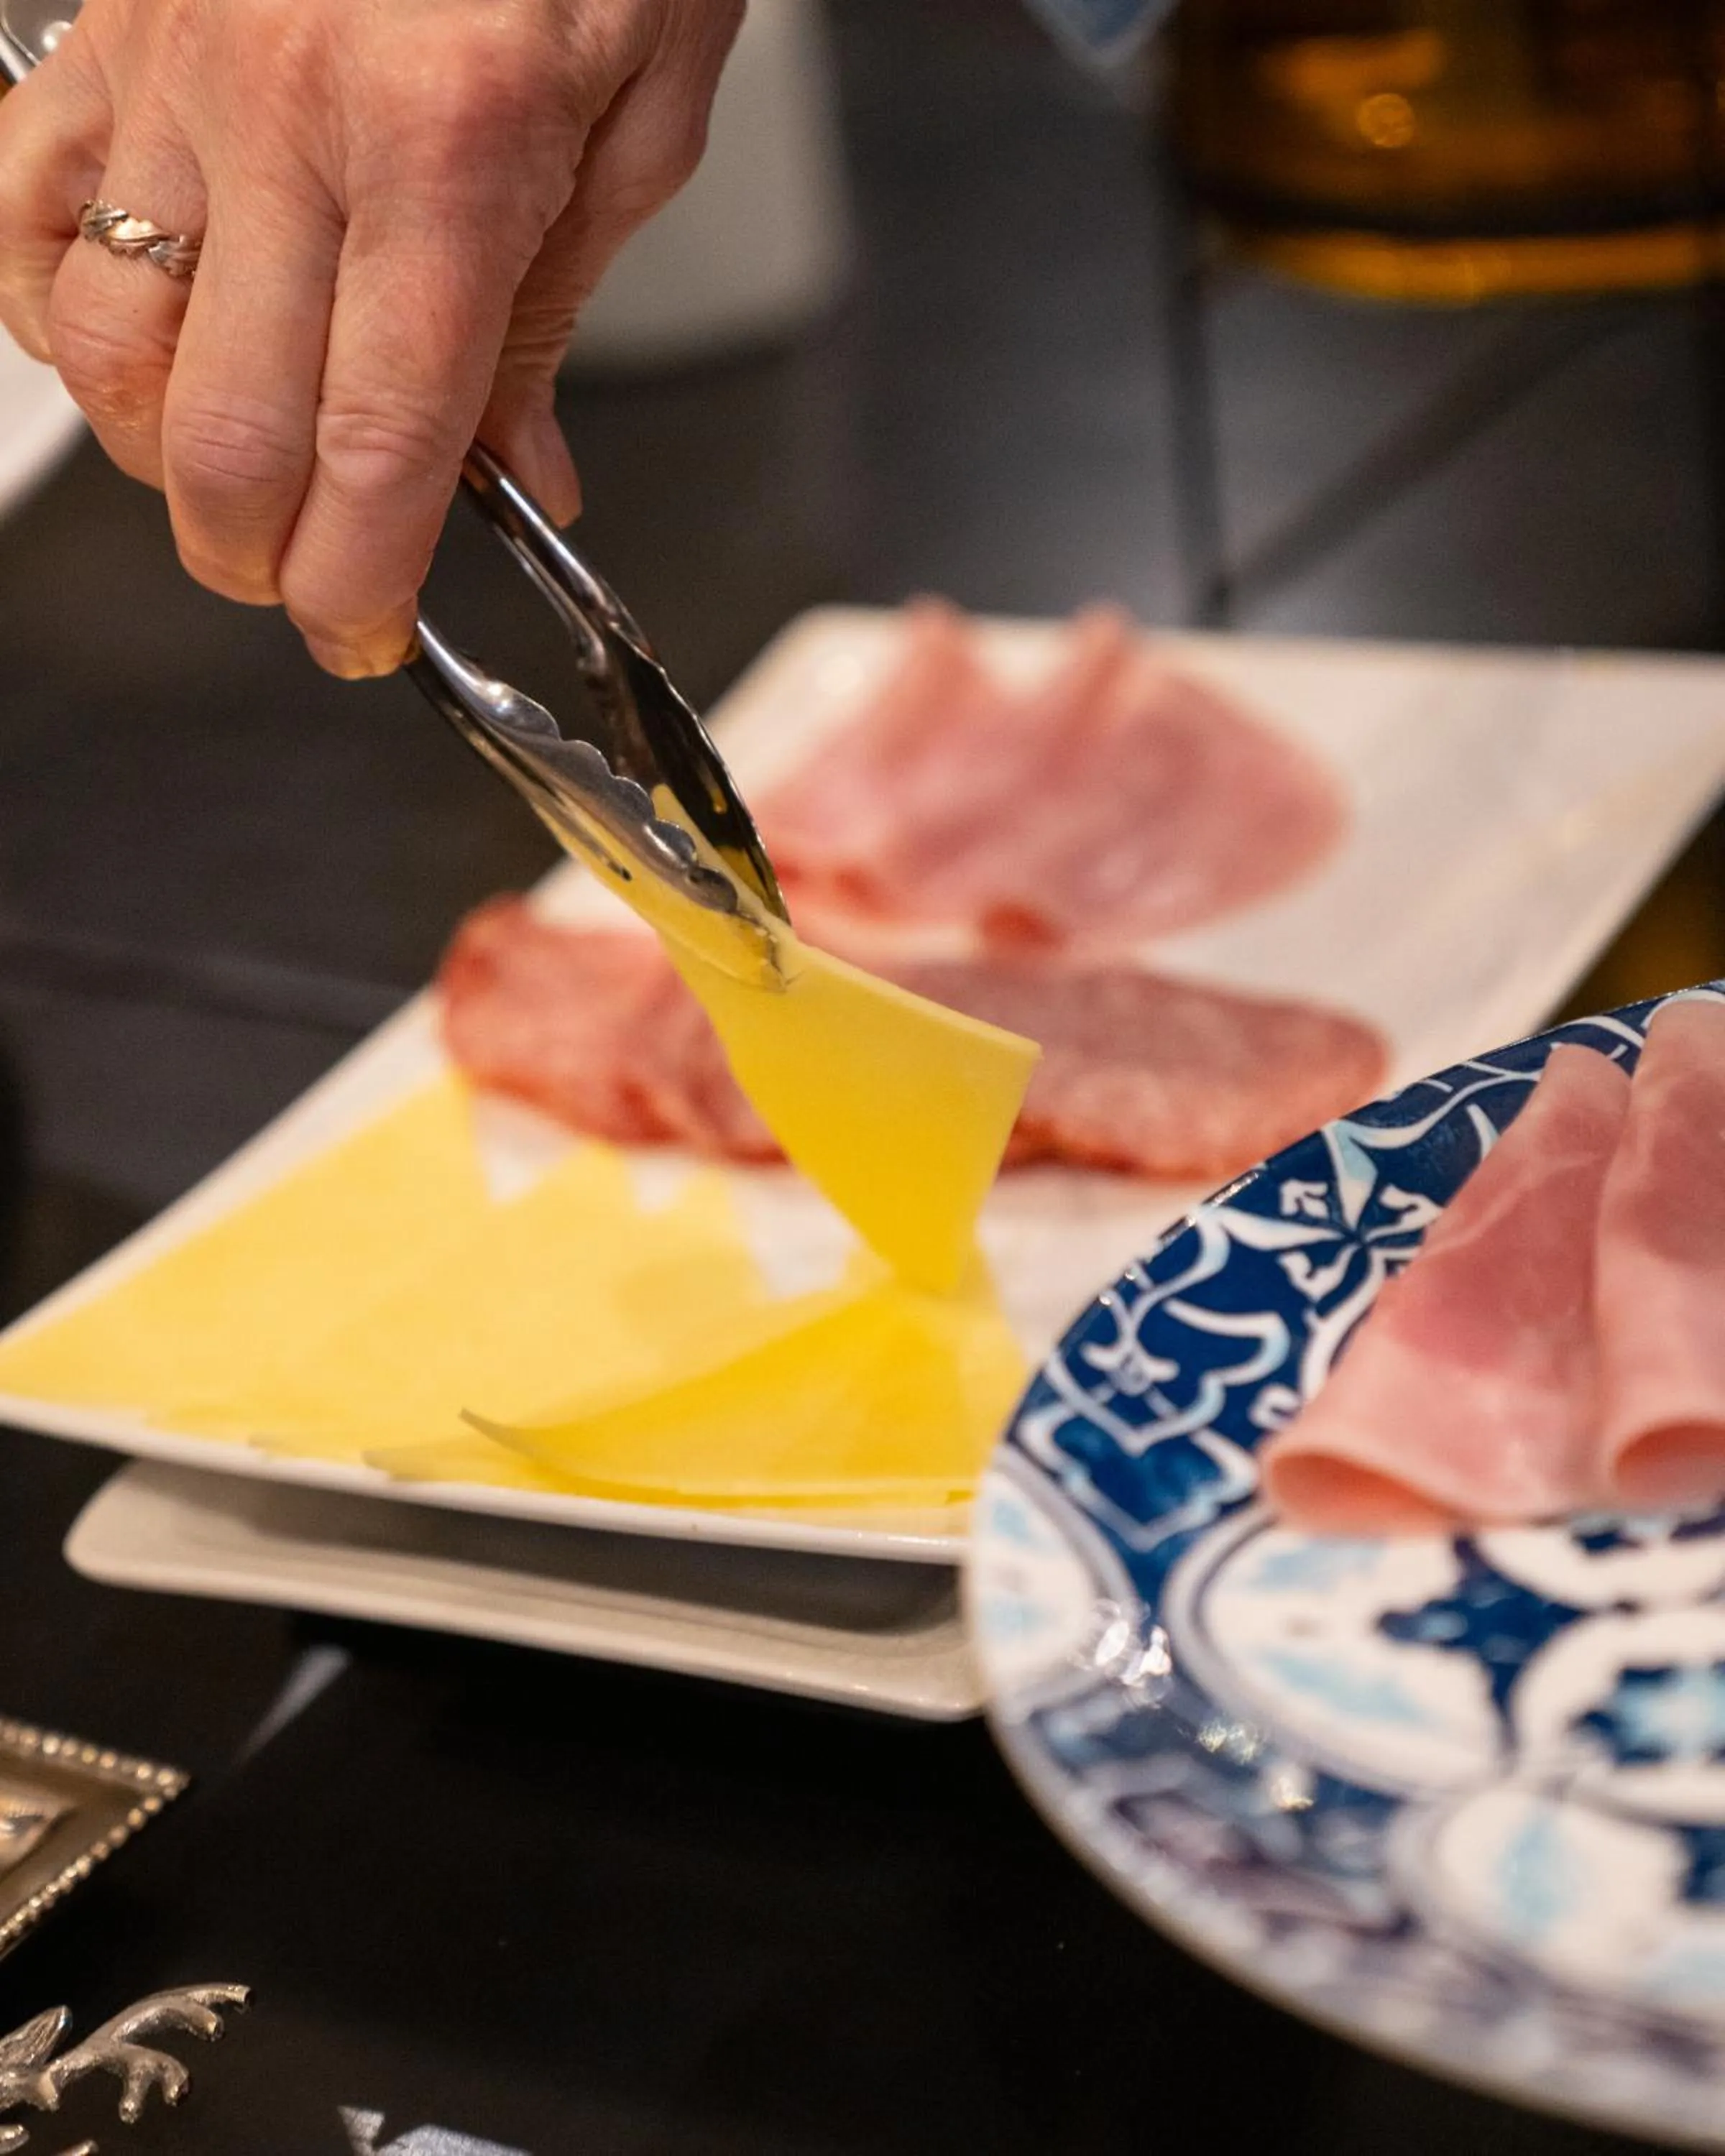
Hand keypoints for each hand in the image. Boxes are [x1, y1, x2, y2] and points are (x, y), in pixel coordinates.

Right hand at [0, 0, 742, 675]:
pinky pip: (24, 213)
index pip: (380, 441)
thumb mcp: (642, 116)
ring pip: (108, 346)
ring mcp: (175, 70)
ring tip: (247, 478)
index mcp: (449, 146)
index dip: (361, 582)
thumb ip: (553, 312)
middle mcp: (289, 115)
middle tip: (313, 584)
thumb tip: (512, 479)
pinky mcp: (107, 32)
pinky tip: (134, 352)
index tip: (366, 639)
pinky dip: (61, 317)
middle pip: (223, 430)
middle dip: (261, 557)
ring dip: (167, 460)